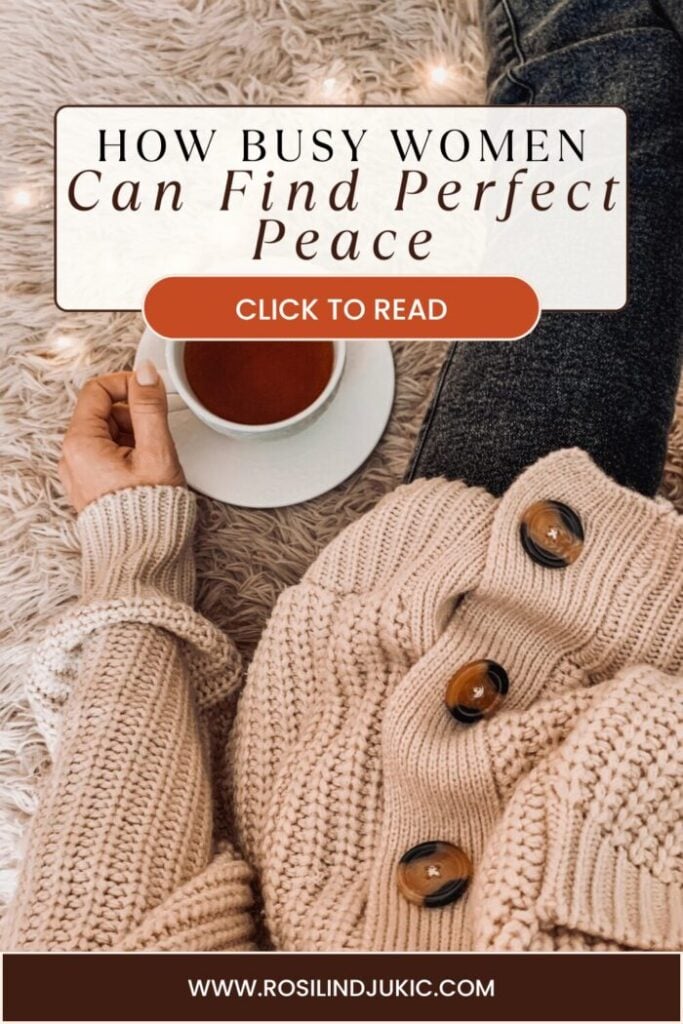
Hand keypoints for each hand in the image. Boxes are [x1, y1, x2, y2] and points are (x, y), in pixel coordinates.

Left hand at [59, 360, 184, 512]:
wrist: (143, 557)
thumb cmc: (148, 512)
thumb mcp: (156, 451)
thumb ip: (149, 407)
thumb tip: (145, 374)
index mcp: (81, 443)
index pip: (97, 390)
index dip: (128, 383)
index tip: (151, 390)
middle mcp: (73, 456)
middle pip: (103, 411)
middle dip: (134, 415)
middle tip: (157, 435)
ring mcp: (81, 472)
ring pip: (108, 433)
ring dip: (134, 435)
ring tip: (153, 459)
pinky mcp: (92, 485)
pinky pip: (109, 455)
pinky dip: (129, 453)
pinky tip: (146, 471)